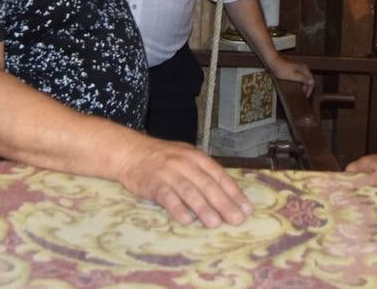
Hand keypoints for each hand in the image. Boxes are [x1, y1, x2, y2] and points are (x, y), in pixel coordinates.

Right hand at [114, 136, 251, 226]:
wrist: (130, 152)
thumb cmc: (162, 159)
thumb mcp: (186, 159)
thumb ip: (203, 174)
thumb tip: (228, 197)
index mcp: (196, 157)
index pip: (219, 175)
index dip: (234, 192)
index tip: (247, 209)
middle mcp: (185, 163)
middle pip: (208, 184)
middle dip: (224, 203)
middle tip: (237, 220)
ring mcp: (168, 172)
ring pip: (189, 191)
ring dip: (204, 208)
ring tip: (215, 223)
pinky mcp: (153, 183)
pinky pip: (167, 196)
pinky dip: (177, 208)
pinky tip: (187, 220)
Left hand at [270, 56, 313, 96]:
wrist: (273, 61)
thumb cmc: (282, 69)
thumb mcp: (293, 76)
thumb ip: (303, 79)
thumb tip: (311, 82)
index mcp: (304, 69)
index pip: (312, 81)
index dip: (310, 89)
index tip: (306, 95)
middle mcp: (303, 67)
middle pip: (308, 79)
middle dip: (307, 87)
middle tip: (303, 94)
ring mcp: (298, 67)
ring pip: (304, 78)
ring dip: (303, 85)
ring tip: (299, 91)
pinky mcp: (293, 68)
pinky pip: (299, 76)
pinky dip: (299, 81)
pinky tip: (295, 85)